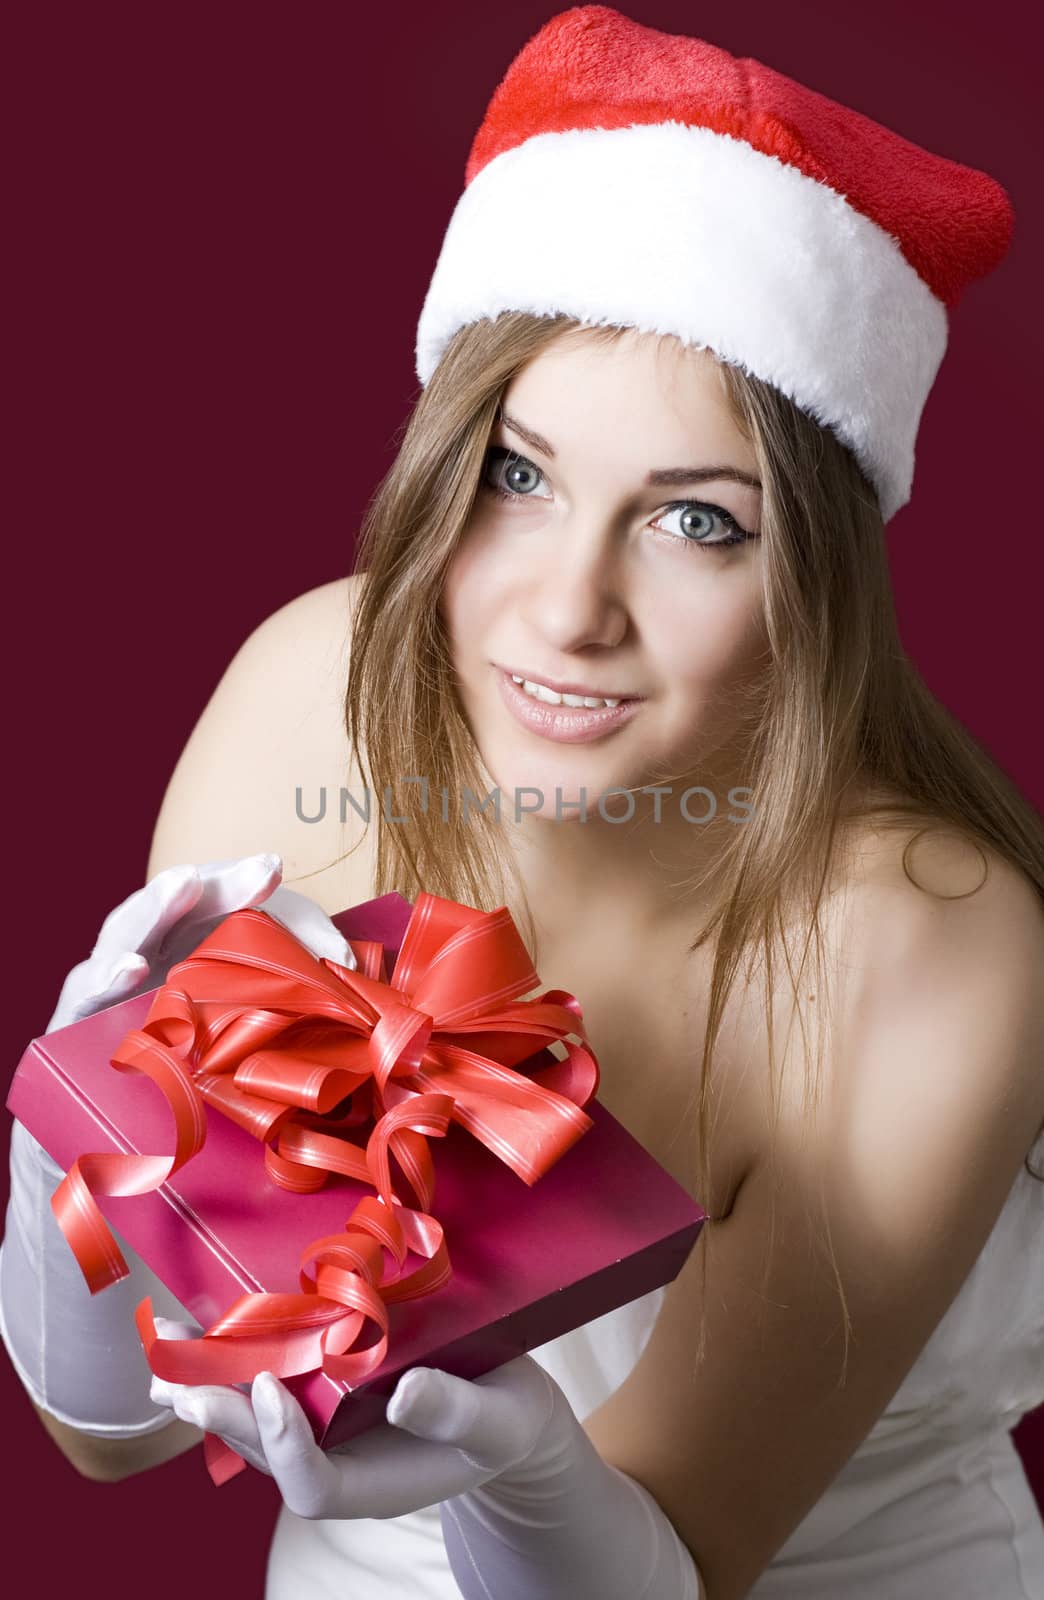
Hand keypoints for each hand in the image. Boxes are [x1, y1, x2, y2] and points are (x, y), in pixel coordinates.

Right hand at [47, 852, 355, 1032]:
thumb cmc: (200, 1038)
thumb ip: (300, 968)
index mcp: (185, 930)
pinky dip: (105, 981)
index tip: (271, 868)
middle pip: (164, 904)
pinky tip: (128, 972)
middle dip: (189, 885)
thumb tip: (347, 966)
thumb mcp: (257, 997)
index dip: (237, 879)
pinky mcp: (79, 1020)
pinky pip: (86, 998)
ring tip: (179, 890)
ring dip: (148, 916)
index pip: (209, 892)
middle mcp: (145, 944)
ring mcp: (108, 978)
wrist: (123, 1114)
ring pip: (122, 935)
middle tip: (207, 875)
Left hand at [148, 1315, 567, 1519]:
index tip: (268, 1389)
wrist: (507, 1408)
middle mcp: (341, 1460)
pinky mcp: (330, 1389)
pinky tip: (206, 1327)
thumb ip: (454, 1412)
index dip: (281, 1445)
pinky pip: (275, 1381)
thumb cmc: (507, 1419)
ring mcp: (330, 1427)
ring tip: (166, 1348)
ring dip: (209, 1384)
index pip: (312, 1486)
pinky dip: (238, 1357)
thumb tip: (404, 1392)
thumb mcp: (499, 1419)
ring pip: (258, 1417)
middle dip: (219, 1415)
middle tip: (176, 1380)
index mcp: (378, 1483)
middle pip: (266, 1451)